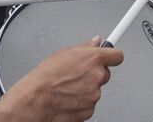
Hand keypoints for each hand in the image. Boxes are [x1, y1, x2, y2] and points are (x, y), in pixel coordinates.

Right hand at [0, 40, 122, 119]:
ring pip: (95, 90)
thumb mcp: (63, 52)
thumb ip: (84, 47)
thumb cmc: (45, 77)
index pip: (117, 56)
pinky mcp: (89, 110)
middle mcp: (97, 76)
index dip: (112, 56)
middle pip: (105, 74)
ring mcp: (94, 95)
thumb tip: (95, 42)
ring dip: (86, 89)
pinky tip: (68, 98)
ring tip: (68, 88)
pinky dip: (81, 102)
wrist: (35, 101)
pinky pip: (89, 104)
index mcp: (94, 59)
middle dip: (94, 74)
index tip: (110, 57)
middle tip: (78, 75)